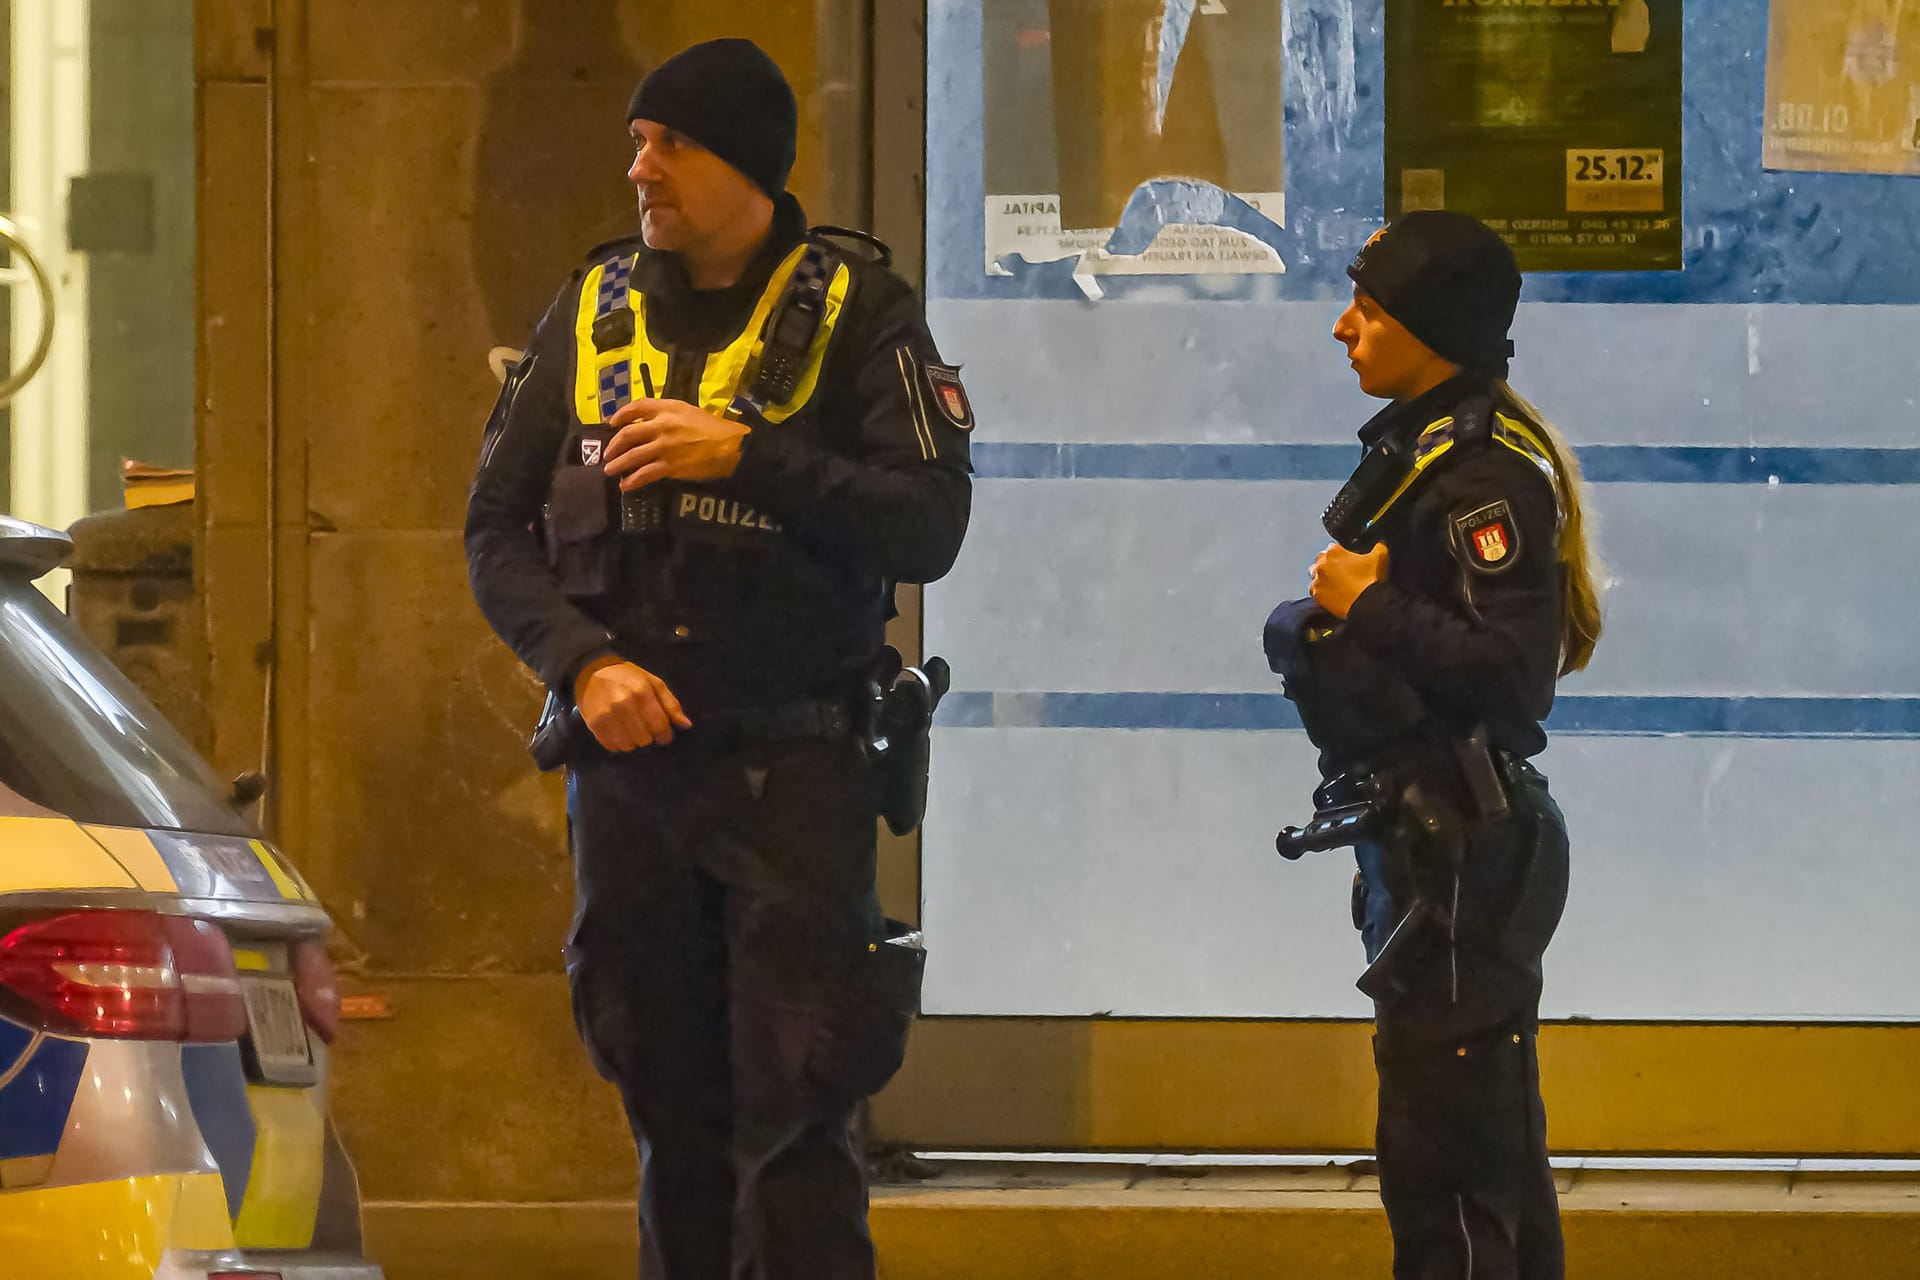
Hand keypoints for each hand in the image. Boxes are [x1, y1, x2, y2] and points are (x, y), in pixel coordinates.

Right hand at [573, 657, 692, 750]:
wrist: (592, 672)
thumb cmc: (628, 677)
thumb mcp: (653, 683)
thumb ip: (671, 704)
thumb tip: (686, 725)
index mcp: (641, 692)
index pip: (659, 725)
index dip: (665, 735)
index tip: (664, 735)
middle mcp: (623, 704)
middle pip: (645, 739)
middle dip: (648, 736)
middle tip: (644, 727)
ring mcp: (606, 715)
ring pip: (628, 746)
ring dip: (633, 741)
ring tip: (630, 728)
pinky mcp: (594, 724)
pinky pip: (612, 747)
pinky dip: (618, 743)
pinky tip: (618, 730)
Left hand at [603, 398, 749, 490]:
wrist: (730, 447)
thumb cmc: (713, 428)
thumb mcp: (688, 411)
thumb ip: (667, 414)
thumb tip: (646, 423)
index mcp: (668, 408)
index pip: (637, 407)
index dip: (621, 414)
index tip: (612, 423)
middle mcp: (662, 426)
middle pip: (628, 434)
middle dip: (614, 445)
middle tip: (607, 453)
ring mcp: (664, 447)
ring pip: (633, 456)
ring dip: (618, 464)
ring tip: (610, 470)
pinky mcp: (670, 466)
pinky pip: (645, 474)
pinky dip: (633, 480)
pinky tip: (626, 485)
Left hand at [1309, 541, 1389, 618]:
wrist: (1367, 604)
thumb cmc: (1371, 580)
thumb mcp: (1380, 557)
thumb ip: (1378, 546)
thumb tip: (1379, 544)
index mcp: (1334, 551)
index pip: (1334, 547)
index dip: (1342, 553)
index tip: (1348, 560)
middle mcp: (1322, 564)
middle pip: (1321, 560)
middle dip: (1329, 564)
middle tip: (1342, 572)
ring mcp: (1317, 580)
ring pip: (1315, 575)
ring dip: (1323, 576)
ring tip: (1336, 583)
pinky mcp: (1316, 595)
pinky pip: (1314, 590)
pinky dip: (1321, 591)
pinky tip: (1332, 594)